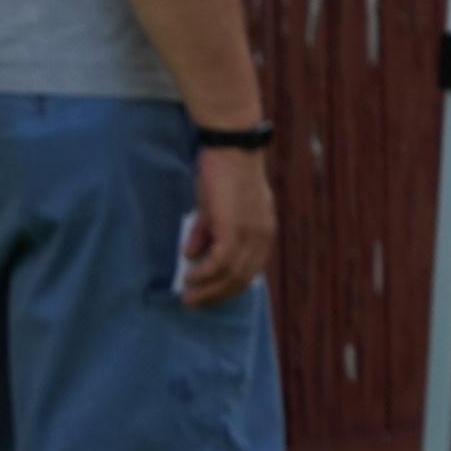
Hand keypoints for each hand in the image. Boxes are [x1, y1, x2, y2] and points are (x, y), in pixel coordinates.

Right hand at [179, 146, 275, 308]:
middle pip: (242, 278)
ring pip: (231, 275)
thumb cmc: (223, 172)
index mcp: (263, 231)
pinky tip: (189, 277)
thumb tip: (192, 255)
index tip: (206, 296)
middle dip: (216, 295)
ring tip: (187, 297)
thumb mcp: (216, 207)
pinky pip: (219, 262)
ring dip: (208, 290)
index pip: (249, 270)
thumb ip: (208, 231)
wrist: (232, 148)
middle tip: (193, 302)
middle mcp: (262, 236)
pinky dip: (204, 273)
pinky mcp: (234, 228)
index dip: (228, 287)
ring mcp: (250, 233)